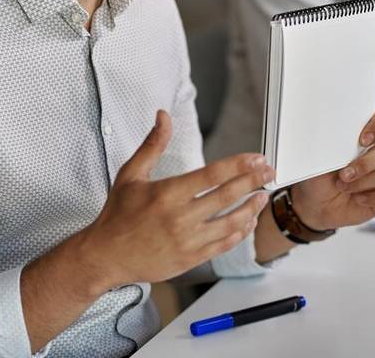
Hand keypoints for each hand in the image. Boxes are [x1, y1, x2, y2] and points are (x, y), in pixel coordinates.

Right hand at [77, 110, 273, 289]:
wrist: (104, 257)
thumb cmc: (117, 215)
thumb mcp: (131, 175)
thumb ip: (152, 144)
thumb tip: (163, 116)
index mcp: (167, 194)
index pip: (212, 175)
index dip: (239, 165)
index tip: (257, 158)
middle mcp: (180, 218)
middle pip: (227, 196)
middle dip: (253, 181)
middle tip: (269, 171)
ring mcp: (187, 241)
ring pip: (230, 223)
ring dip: (251, 208)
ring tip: (263, 195)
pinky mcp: (190, 259)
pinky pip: (223, 245)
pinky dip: (239, 232)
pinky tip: (247, 221)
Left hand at [289, 111, 374, 230]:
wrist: (315, 206)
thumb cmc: (317, 179)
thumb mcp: (317, 159)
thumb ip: (330, 144)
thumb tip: (331, 133)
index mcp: (360, 142)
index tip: (363, 140)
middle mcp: (373, 157)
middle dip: (363, 165)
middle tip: (343, 174)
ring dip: (361, 183)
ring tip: (342, 187)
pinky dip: (374, 198)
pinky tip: (358, 199)